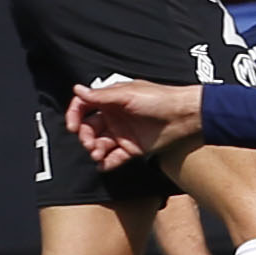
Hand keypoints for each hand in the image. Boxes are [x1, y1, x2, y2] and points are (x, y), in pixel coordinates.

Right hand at [66, 80, 202, 169]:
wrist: (183, 116)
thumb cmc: (158, 98)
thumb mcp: (127, 95)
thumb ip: (101, 97)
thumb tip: (77, 90)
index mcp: (111, 100)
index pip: (85, 106)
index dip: (75, 114)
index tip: (72, 126)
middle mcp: (114, 116)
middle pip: (89, 127)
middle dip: (85, 136)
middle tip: (89, 143)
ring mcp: (123, 133)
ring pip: (100, 144)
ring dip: (95, 150)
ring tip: (97, 154)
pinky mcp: (132, 148)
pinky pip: (115, 157)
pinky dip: (107, 163)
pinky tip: (103, 165)